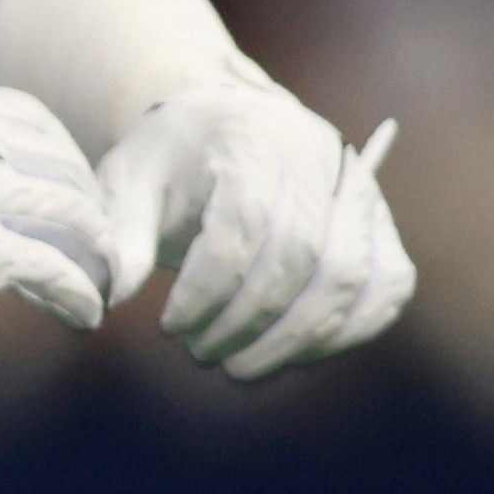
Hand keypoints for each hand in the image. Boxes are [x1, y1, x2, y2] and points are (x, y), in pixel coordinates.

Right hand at [0, 74, 115, 327]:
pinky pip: (48, 268)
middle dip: (84, 205)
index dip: (54, 154)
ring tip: (102, 283)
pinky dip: (77, 292)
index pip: (26, 118)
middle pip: (59, 165)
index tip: (56, 183)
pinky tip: (86, 313)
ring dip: (94, 251)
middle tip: (93, 240)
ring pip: (68, 215)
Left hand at [99, 83, 413, 378]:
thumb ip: (119, 238)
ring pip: (348, 277)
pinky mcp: (382, 225)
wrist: (228, 125)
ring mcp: (360, 190)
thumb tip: (107, 298)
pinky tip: (291, 355)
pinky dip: (345, 332)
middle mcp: (318, 156)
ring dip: (294, 339)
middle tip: (200, 354)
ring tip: (238, 367)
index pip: (245, 224)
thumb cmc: (171, 159)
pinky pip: (386, 286)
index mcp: (248, 137)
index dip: (208, 289)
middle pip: (301, 255)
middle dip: (247, 321)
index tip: (169, 325)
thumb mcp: (128, 183)